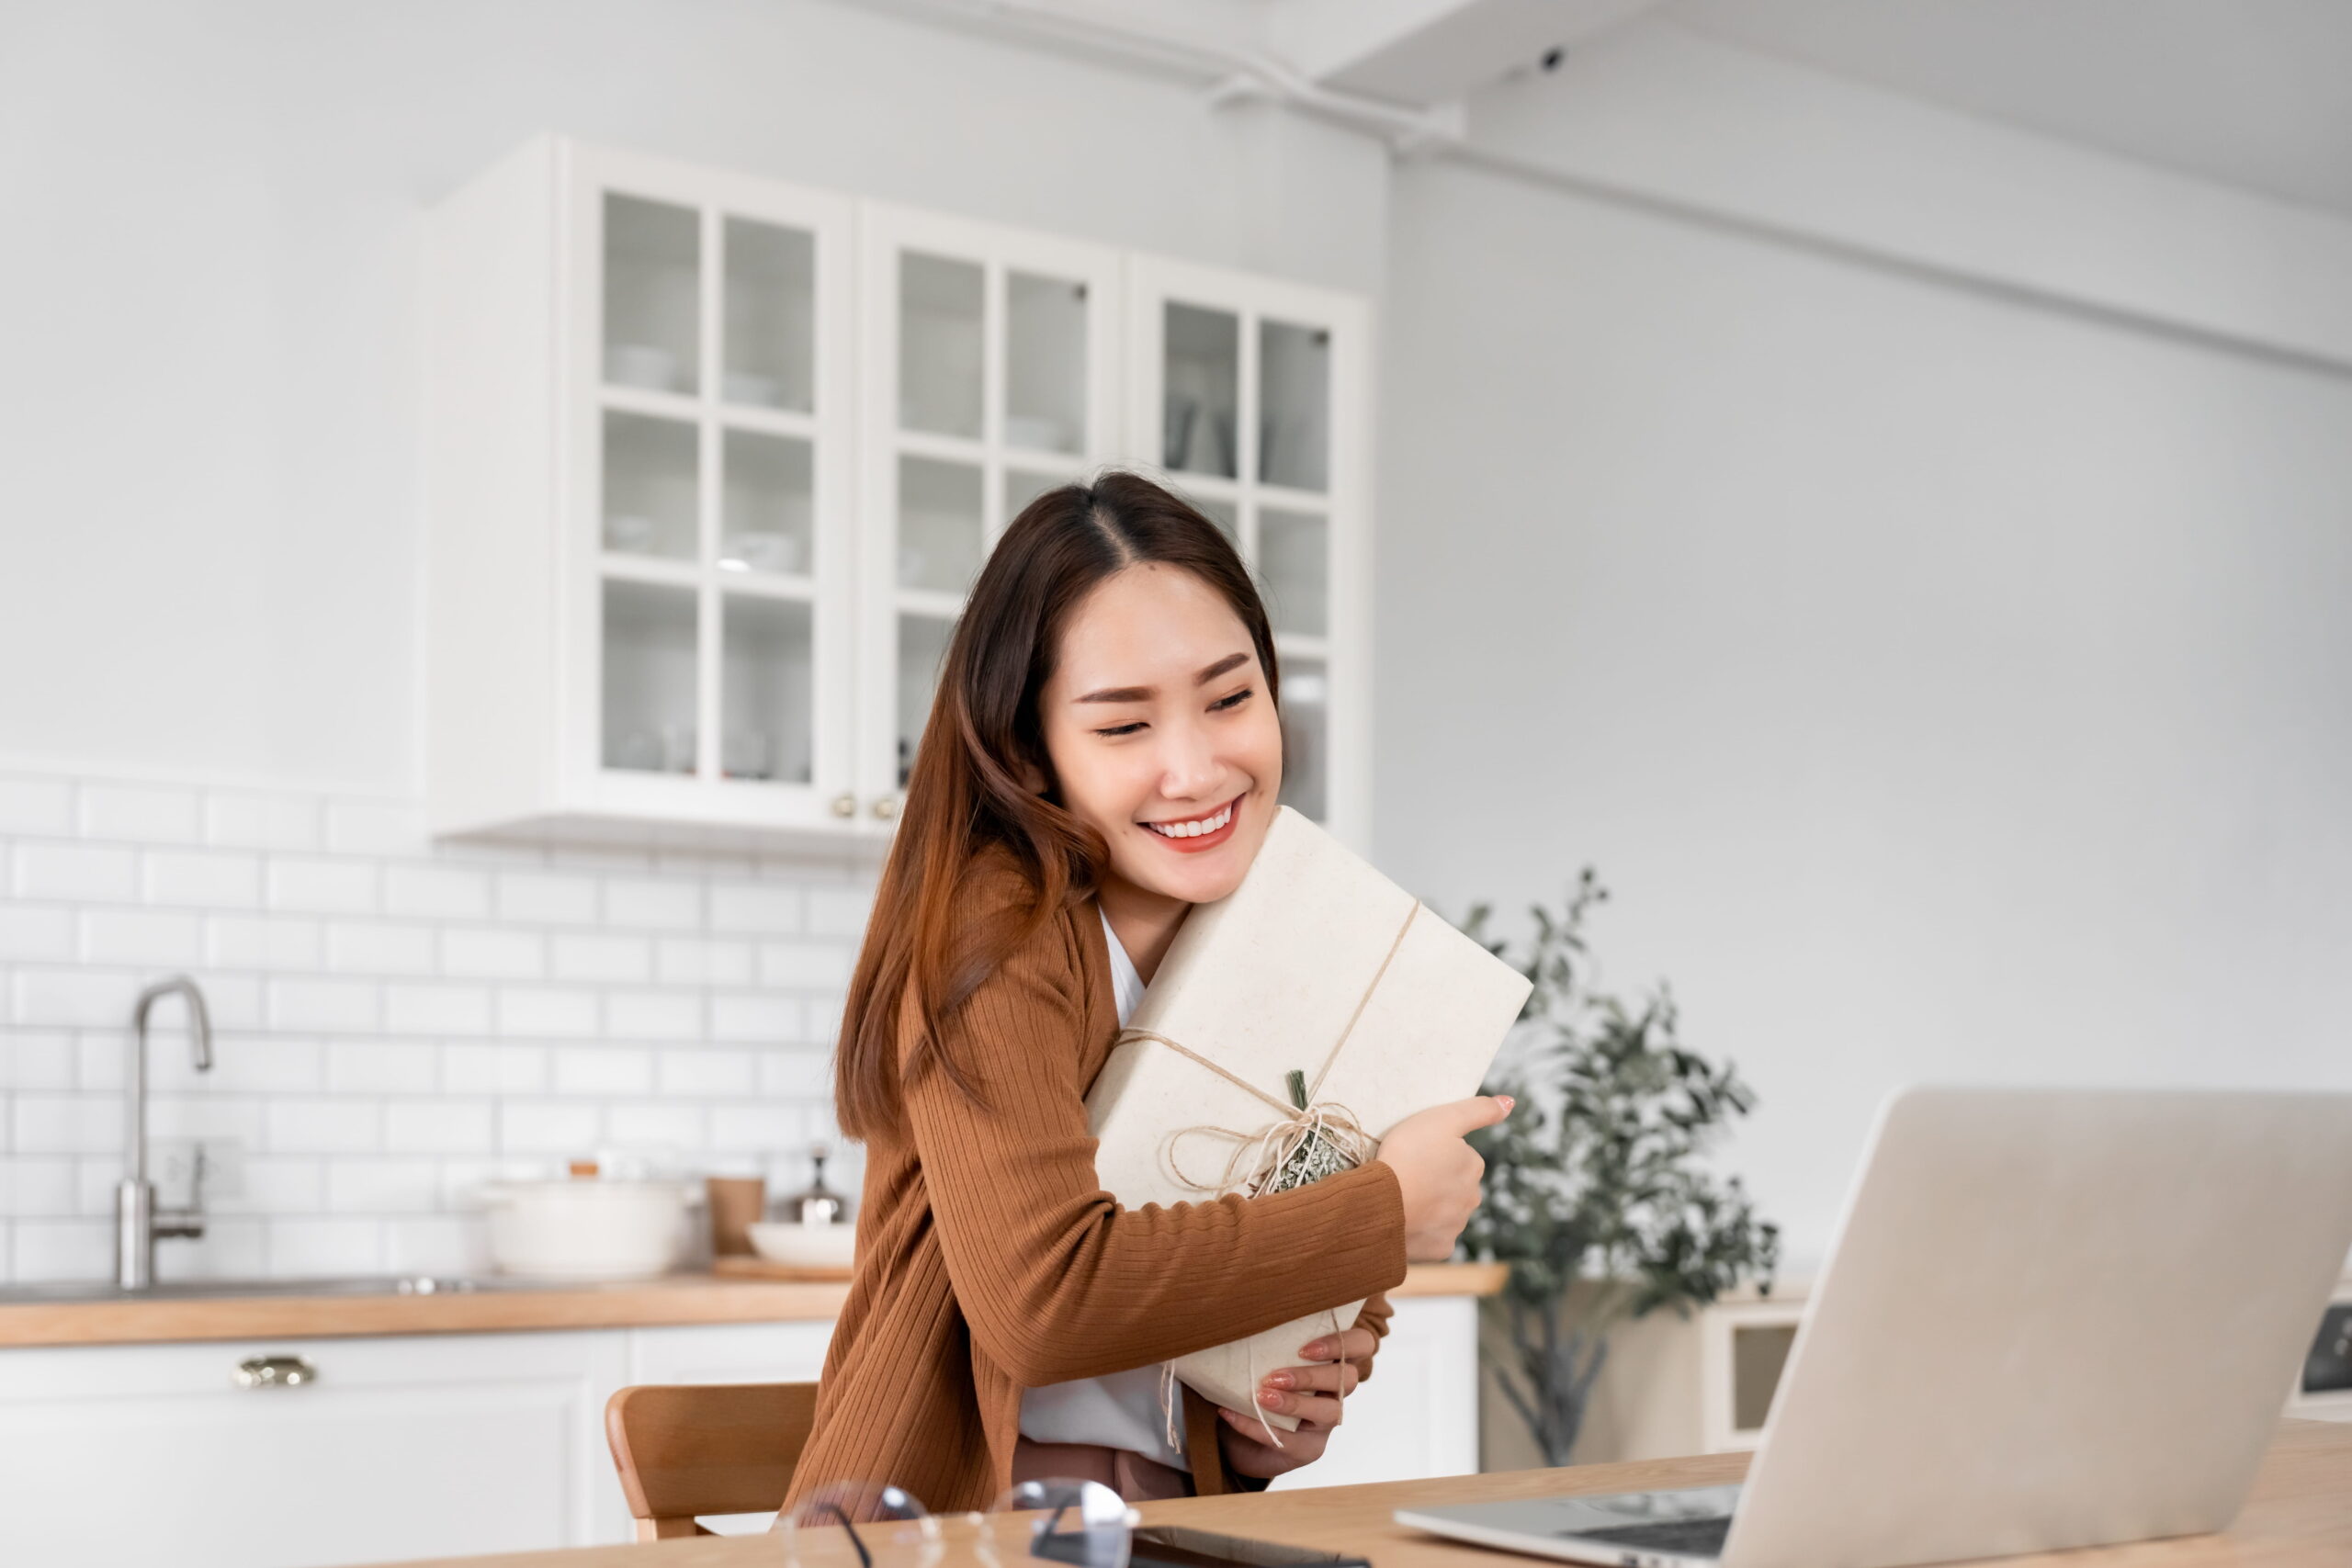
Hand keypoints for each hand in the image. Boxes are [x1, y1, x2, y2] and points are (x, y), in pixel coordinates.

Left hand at [1215, 1327, 1377, 1479]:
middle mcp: (1334, 1391)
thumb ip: (1266, 1341)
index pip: (1360, 1344)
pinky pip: (1291, 1440)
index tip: (1305, 1348)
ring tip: (1261, 1396)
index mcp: (1330, 1361)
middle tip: (1275, 1376)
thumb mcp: (1260, 1358)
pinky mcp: (1308, 1449)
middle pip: (1349, 1379)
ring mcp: (1324, 1423)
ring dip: (1294, 1402)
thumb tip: (1242, 1318)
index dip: (1342, 1343)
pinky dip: (1258, 1426)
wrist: (1235, 1436)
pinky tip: (1231, 1414)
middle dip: (1311, 1375)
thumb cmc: (1252, 1386)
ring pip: (1330, 1411)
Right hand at [1375, 1095, 1511, 1260]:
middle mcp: (1472, 1198)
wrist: (1381, 1203)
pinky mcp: (1440, 1249)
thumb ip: (1479, 1110)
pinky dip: (1420, 1230)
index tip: (1417, 1153)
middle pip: (1455, 1186)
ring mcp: (1456, 1226)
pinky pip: (1432, 1237)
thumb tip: (1510, 1102)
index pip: (1461, 1156)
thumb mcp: (1442, 1119)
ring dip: (1428, 1206)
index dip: (1437, 1153)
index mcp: (1473, 1167)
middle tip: (1407, 1175)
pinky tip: (1403, 1221)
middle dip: (1437, 1182)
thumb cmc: (1408, 1155)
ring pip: (1444, 1213)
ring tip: (1401, 1198)